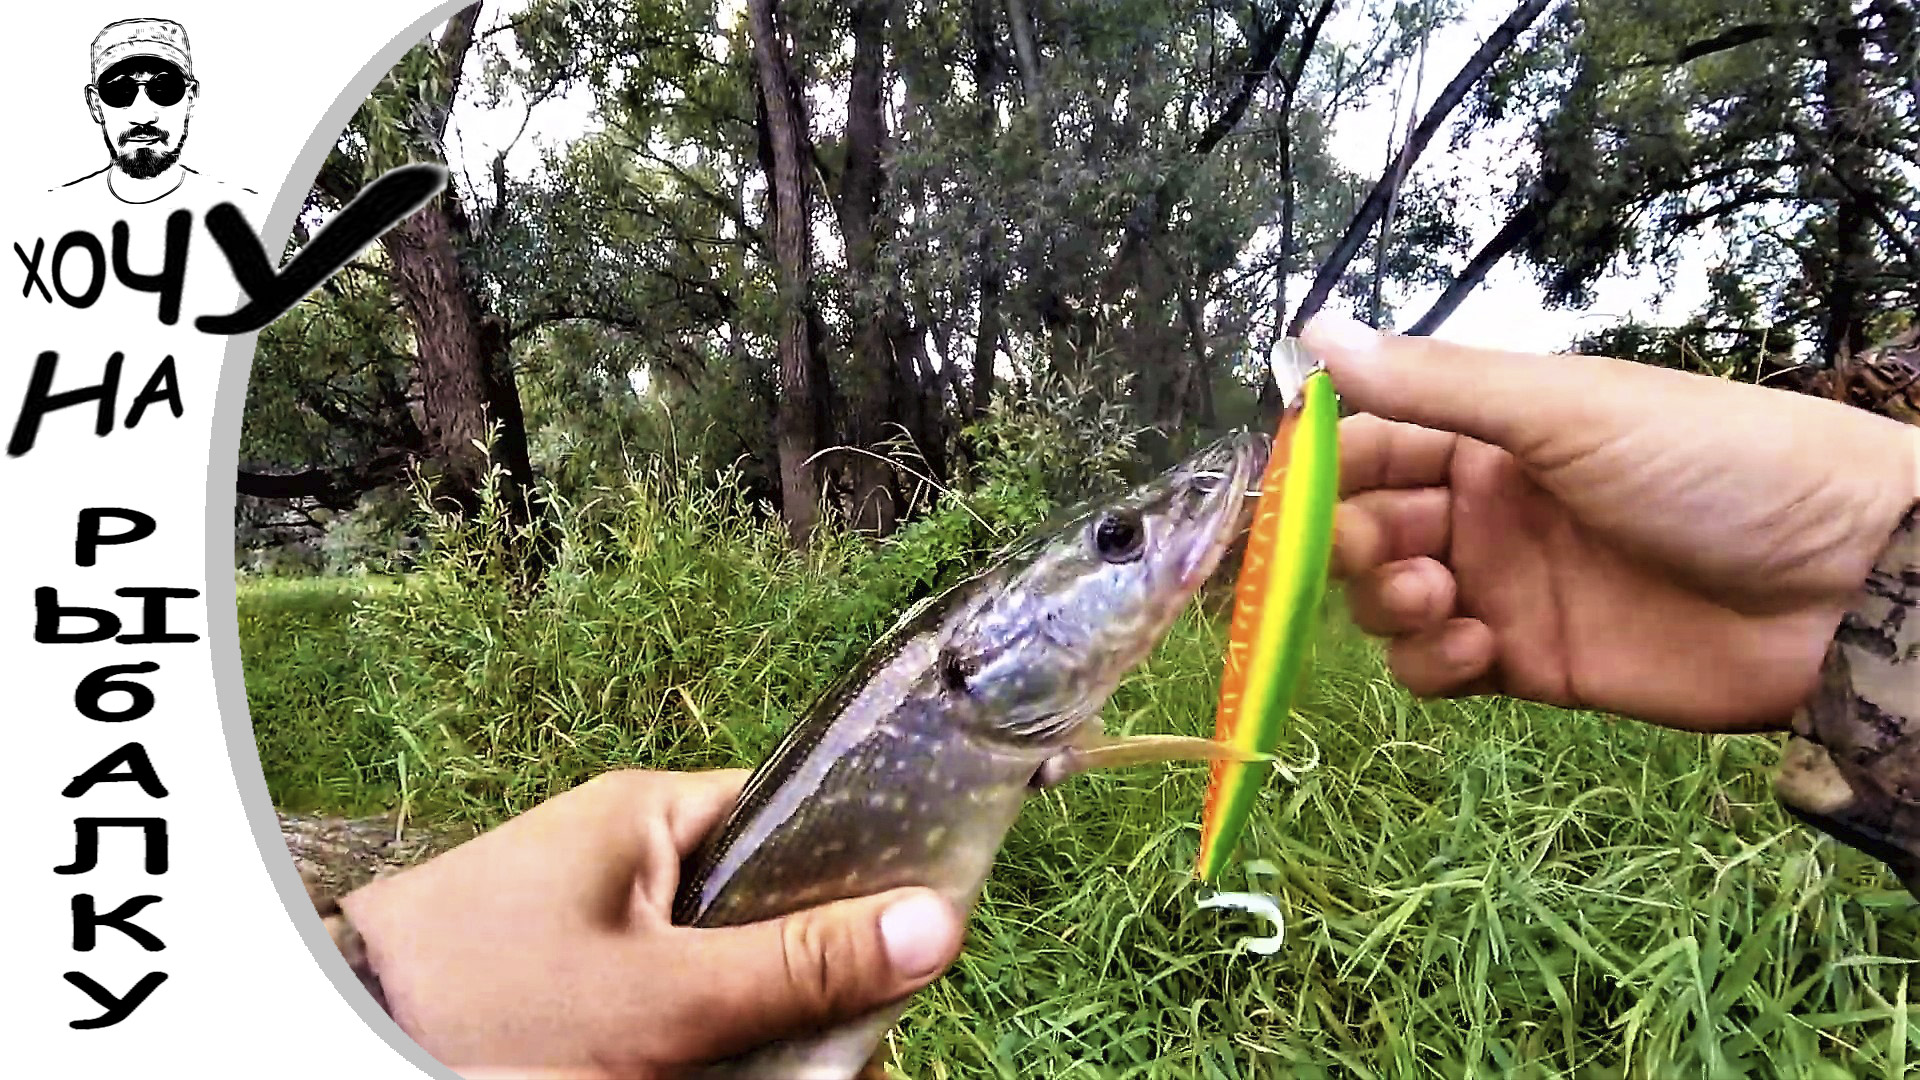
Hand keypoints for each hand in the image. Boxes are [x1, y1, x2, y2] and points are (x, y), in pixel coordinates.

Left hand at [337, 769, 964, 1077]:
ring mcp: (600, 913)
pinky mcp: (576, 972)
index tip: (913, 941)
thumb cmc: (496, 1004)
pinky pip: (672, 992)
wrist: (341, 1037)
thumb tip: (939, 925)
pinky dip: (705, 1035)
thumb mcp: (666, 998)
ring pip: (726, 957)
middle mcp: (632, 850)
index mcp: (654, 812)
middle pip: (771, 899)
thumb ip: (799, 966)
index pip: (799, 813)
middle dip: (815, 975)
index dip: (864, 872)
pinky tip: (727, 1070)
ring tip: (795, 1067)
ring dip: (762, 1014)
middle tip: (844, 1047)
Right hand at [1301, 313, 1919, 733]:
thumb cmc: (1713, 465)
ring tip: (1447, 599)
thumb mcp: (1566, 408)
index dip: (1318, 466)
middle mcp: (1485, 503)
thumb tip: (1309, 327)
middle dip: (1350, 542)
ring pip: (1385, 601)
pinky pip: (1435, 668)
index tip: (1290, 492)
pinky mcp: (1529, 663)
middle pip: (1361, 526)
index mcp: (1491, 429)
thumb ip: (1432, 382)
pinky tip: (1478, 649)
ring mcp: (1504, 584)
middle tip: (1396, 552)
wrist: (1843, 581)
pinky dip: (1432, 663)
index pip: (1365, 442)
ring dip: (1389, 602)